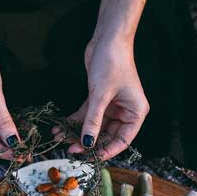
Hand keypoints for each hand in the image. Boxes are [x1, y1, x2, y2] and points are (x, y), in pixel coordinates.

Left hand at [59, 36, 148, 159]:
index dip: (107, 150)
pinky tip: (61, 126)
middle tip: (70, 149)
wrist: (108, 38)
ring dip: (77, 132)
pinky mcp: (99, 98)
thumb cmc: (113, 63)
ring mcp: (112, 105)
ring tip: (61, 139)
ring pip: (94, 125)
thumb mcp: (101, 95)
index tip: (91, 157)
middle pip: (106, 134)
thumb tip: (87, 142)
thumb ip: (93, 121)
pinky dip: (74, 120)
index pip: (123, 140)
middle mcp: (126, 111)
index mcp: (136, 113)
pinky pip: (87, 114)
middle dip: (88, 142)